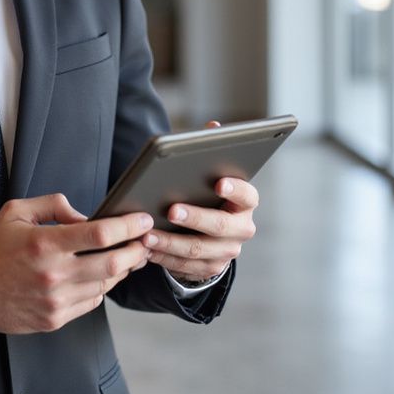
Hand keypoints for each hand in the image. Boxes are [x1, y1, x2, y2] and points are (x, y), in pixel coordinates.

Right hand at [0, 194, 153, 334]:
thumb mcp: (16, 211)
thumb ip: (54, 206)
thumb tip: (85, 215)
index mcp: (44, 244)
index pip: (99, 234)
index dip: (127, 226)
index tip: (140, 220)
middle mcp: (53, 274)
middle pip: (113, 265)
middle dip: (136, 251)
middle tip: (144, 241)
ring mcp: (56, 300)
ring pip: (105, 285)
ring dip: (121, 270)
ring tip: (126, 257)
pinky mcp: (55, 318)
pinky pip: (91, 302)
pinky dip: (101, 288)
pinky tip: (100, 276)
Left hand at [138, 120, 258, 282]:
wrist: (213, 234)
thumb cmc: (207, 195)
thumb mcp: (210, 175)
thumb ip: (212, 152)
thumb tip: (212, 125)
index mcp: (245, 202)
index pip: (247, 195)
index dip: (235, 189)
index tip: (218, 182)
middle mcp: (242, 228)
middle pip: (220, 226)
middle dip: (195, 218)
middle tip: (171, 209)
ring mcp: (228, 251)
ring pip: (199, 249)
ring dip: (171, 242)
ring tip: (146, 234)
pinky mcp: (212, 268)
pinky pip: (186, 267)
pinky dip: (164, 258)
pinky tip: (146, 249)